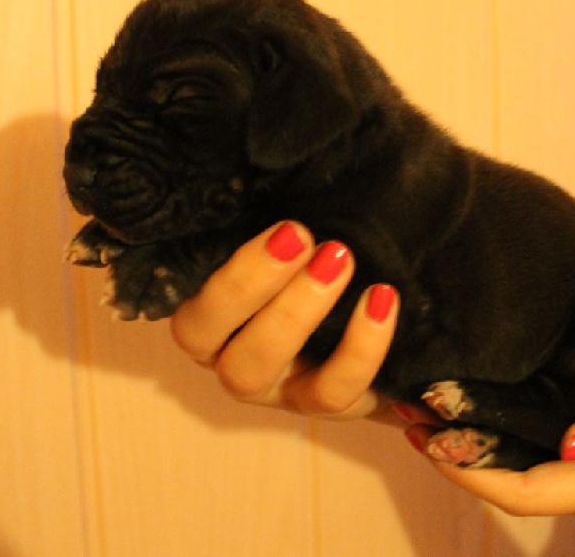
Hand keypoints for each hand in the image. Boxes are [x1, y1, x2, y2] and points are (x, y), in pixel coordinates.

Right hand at [170, 221, 399, 420]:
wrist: (377, 313)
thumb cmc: (320, 261)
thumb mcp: (296, 242)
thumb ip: (280, 223)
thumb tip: (289, 169)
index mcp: (213, 320)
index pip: (192, 313)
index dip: (233, 275)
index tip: (285, 229)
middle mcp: (232, 359)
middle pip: (215, 343)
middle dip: (255, 286)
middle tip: (305, 237)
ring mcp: (277, 390)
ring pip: (256, 371)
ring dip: (297, 314)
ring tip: (341, 261)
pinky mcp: (326, 406)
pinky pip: (334, 392)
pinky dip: (359, 346)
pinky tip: (382, 298)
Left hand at [404, 380, 574, 552]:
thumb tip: (571, 438)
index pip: (525, 490)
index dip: (469, 471)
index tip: (422, 439)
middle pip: (516, 474)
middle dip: (461, 450)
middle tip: (412, 408)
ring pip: (534, 452)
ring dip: (487, 429)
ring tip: (442, 396)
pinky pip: (564, 429)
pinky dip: (526, 411)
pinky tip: (511, 384)